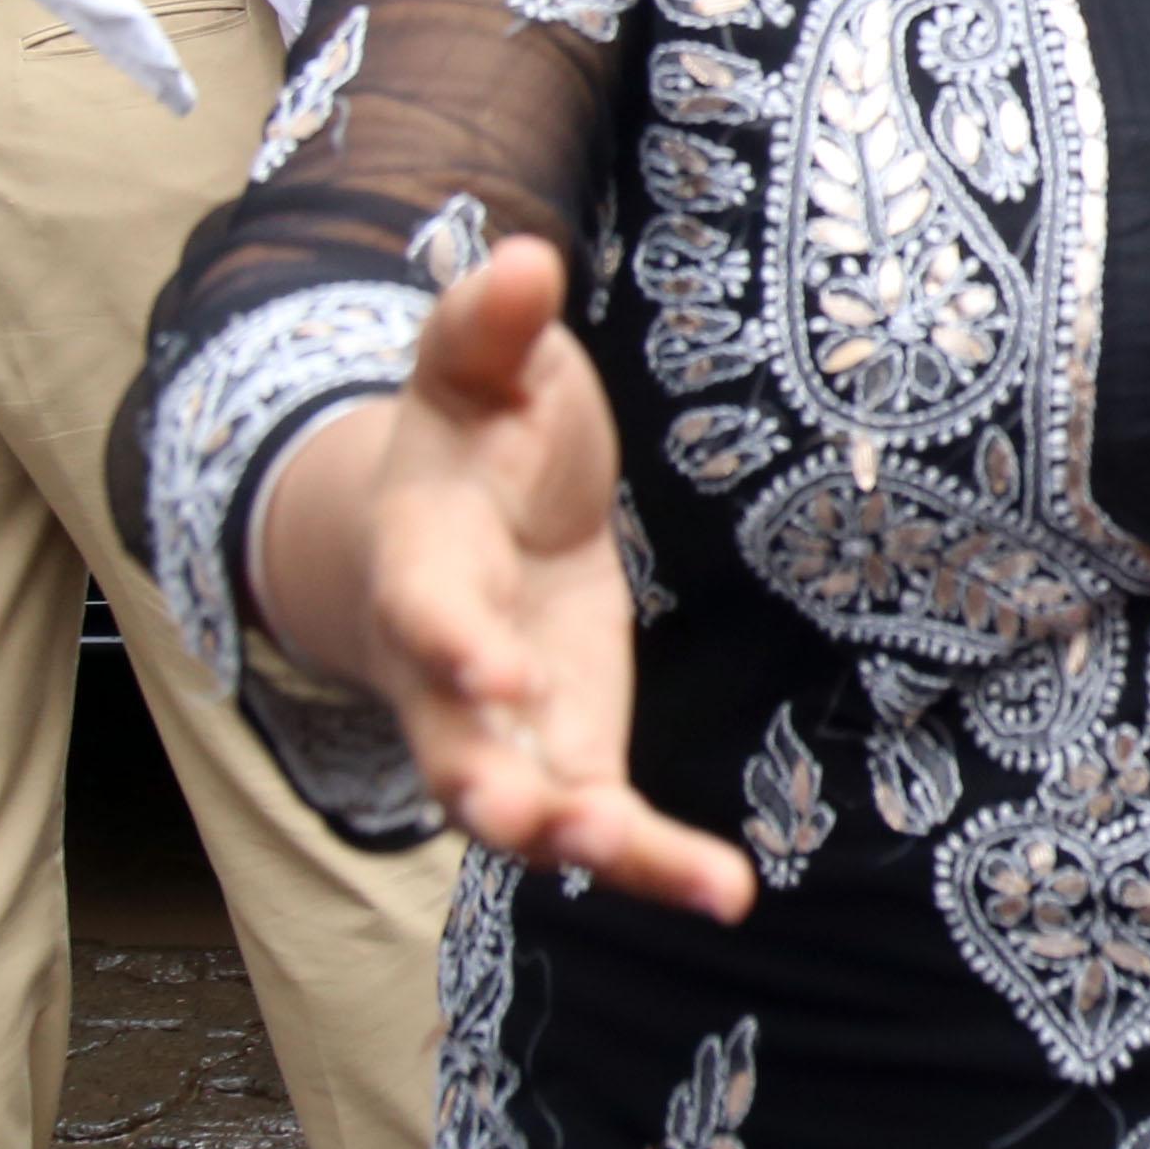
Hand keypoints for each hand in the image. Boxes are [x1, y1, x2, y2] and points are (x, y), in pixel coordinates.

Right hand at [261, 236, 754, 917]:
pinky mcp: (568, 754)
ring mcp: (501, 724)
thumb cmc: (473, 432)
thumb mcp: (475, 364)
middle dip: (492, 782)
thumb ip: (487, 323)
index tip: (491, 661)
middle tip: (545, 816)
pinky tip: (727, 892)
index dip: (447, 636)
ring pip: (525, 810)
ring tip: (683, 878)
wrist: (462, 517)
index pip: (423, 603)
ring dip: (588, 845)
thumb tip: (521, 256)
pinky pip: (602, 825)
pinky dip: (656, 863)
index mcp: (422, 556)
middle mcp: (446, 666)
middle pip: (451, 743)